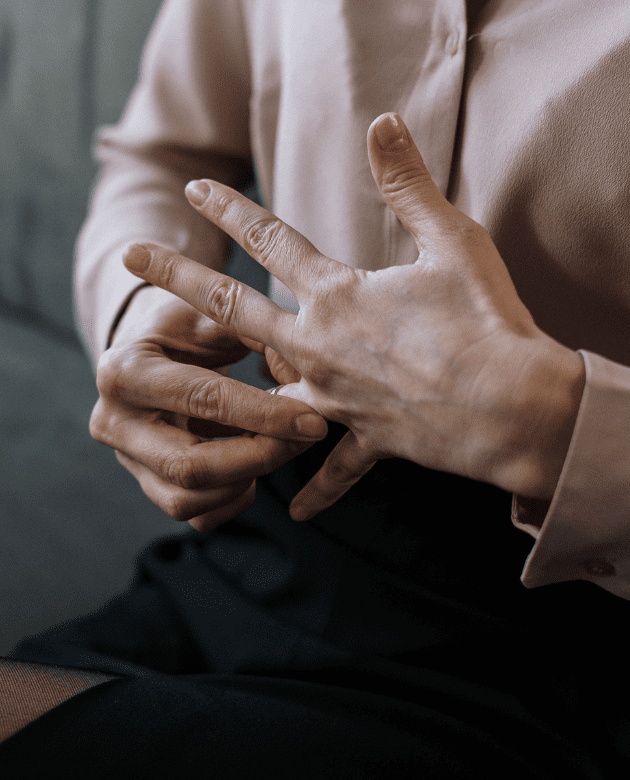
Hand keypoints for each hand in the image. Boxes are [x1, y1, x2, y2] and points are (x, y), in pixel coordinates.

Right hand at [89, 285, 326, 530]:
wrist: (145, 349)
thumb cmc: (184, 329)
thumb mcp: (214, 314)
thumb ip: (261, 337)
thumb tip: (307, 385)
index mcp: (126, 370)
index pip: (204, 400)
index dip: (265, 415)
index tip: (312, 421)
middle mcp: (114, 422)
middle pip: (189, 466)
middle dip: (258, 458)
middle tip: (304, 441)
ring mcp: (125, 459)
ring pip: (187, 501)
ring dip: (246, 482)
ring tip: (278, 447)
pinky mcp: (145, 483)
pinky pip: (193, 515)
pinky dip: (231, 499)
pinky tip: (252, 468)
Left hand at [123, 113, 584, 521]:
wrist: (510, 409)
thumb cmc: (483, 322)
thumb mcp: (450, 240)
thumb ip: (408, 184)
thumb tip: (384, 122)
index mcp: (337, 296)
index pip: (270, 240)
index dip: (230, 209)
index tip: (193, 188)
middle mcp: (321, 348)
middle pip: (233, 309)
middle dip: (179, 280)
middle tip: (131, 259)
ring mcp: (337, 400)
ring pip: (266, 395)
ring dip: (230, 393)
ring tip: (198, 395)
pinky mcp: (369, 441)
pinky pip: (334, 469)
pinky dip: (318, 489)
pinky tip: (296, 511)